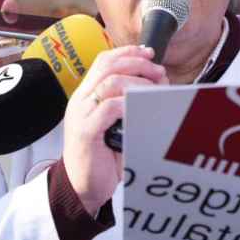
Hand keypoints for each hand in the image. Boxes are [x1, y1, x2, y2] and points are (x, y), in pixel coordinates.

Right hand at [62, 45, 166, 213]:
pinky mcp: (87, 132)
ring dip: (136, 82)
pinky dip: (126, 104)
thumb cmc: (102, 157)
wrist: (82, 188)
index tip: (149, 53)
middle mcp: (81, 100)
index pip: (104, 61)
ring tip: (154, 89)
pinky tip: (139, 107)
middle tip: (158, 72)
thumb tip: (158, 87)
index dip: (127, 52)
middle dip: (137, 63)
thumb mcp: (117, 125)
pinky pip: (107, 109)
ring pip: (108, 83)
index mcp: (87, 95)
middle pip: (108, 66)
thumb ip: (128, 104)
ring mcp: (82, 115)